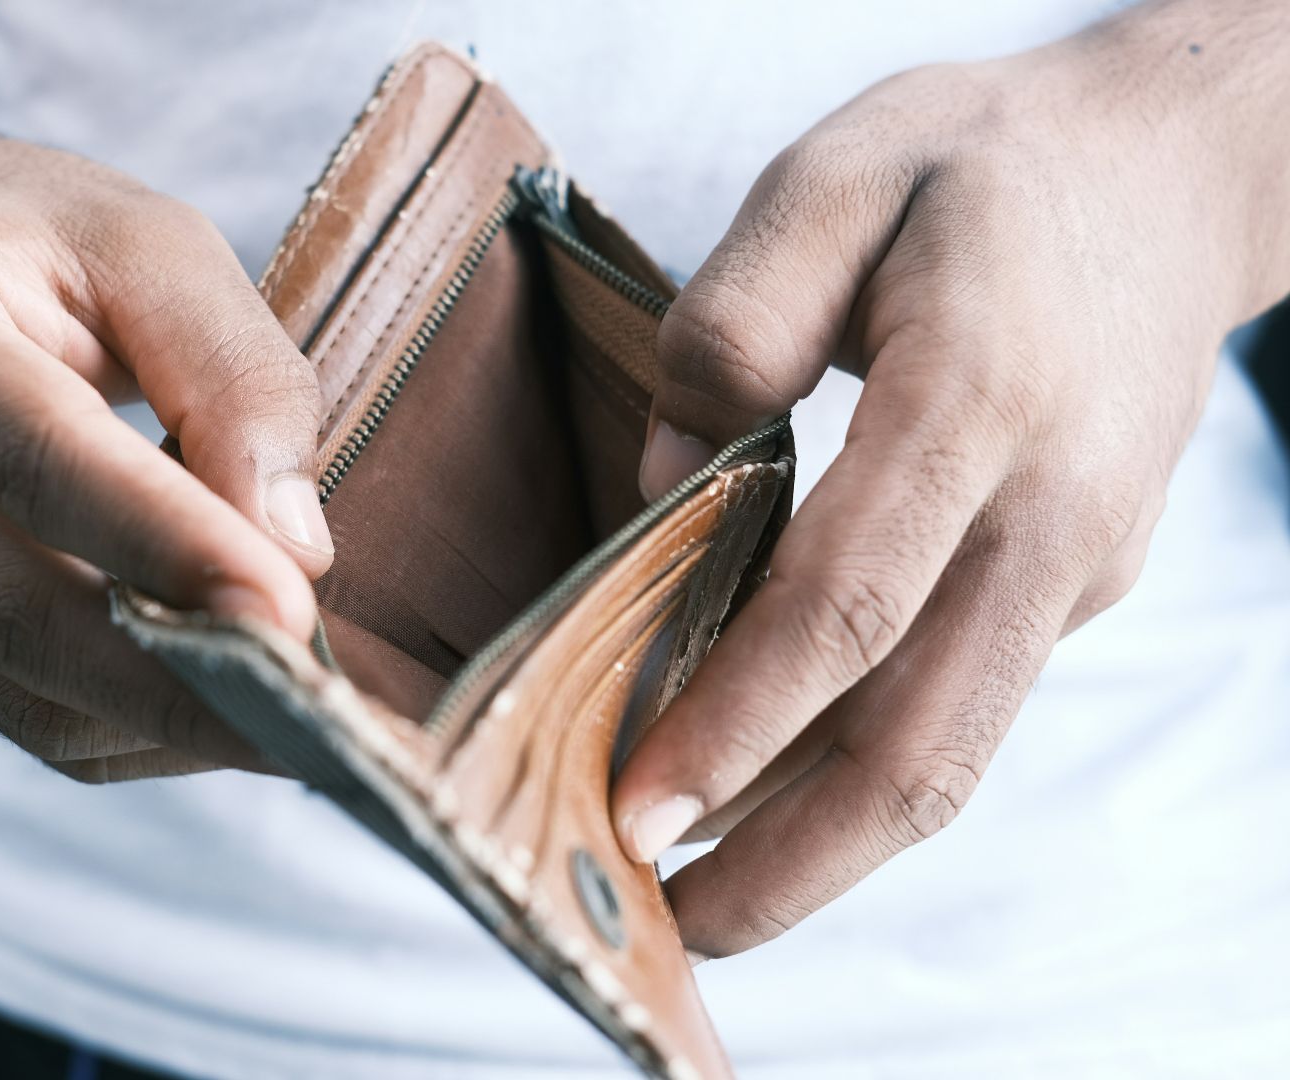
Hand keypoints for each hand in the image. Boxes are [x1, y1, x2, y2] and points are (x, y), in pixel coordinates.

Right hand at [0, 136, 335, 780]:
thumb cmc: (47, 246)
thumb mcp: (158, 246)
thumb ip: (234, 377)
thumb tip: (294, 550)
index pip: (35, 458)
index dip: (165, 546)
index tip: (290, 615)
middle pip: (13, 610)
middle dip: (179, 679)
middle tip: (318, 714)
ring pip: (21, 695)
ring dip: (170, 723)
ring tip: (298, 720)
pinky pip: (23, 719)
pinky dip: (137, 731)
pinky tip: (223, 706)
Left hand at [614, 3, 1289, 958]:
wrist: (1167, 178)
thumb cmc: (977, 170)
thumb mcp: (838, 174)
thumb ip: (735, 320)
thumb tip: (668, 482)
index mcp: (980, 398)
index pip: (850, 602)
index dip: (740, 721)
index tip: (637, 808)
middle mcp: (1048, 510)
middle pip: (921, 739)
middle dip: (789, 859)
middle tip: (662, 925)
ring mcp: (1077, 562)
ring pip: (952, 749)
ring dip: (826, 846)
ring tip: (703, 897)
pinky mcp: (1078, 585)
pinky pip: (961, 701)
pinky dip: (861, 766)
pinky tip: (768, 785)